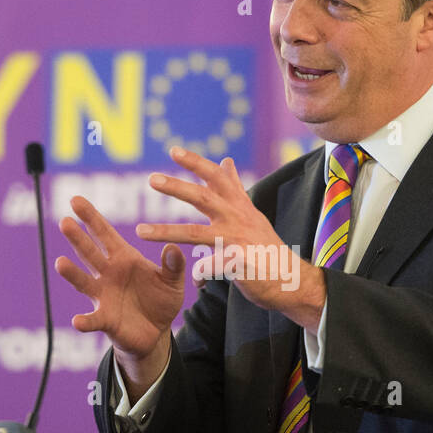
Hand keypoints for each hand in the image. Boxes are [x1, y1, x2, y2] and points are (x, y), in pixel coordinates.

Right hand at [55, 195, 184, 371]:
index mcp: (124, 258)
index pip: (104, 233)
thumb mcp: (173, 281)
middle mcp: (108, 273)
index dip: (90, 217)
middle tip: (65, 222)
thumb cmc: (161, 299)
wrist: (156, 331)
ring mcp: (103, 295)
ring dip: (72, 273)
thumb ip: (173, 265)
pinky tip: (78, 321)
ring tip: (60, 263)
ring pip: (84, 282)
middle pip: (89, 252)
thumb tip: (172, 247)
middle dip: (78, 238)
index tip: (75, 200)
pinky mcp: (105, 319)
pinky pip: (93, 319)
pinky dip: (85, 321)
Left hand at [136, 146, 320, 321]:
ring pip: (196, 234)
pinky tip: (196, 280)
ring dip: (165, 231)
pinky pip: (207, 268)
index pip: (217, 178)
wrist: (292, 281)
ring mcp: (238, 241)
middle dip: (176, 187)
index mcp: (240, 206)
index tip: (173, 150)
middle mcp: (238, 219)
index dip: (196, 163)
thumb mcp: (252, 213)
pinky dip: (198, 273)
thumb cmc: (267, 248)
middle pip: (203, 198)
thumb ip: (235, 189)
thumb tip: (226, 160)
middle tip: (151, 179)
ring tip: (140, 231)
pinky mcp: (238, 265)